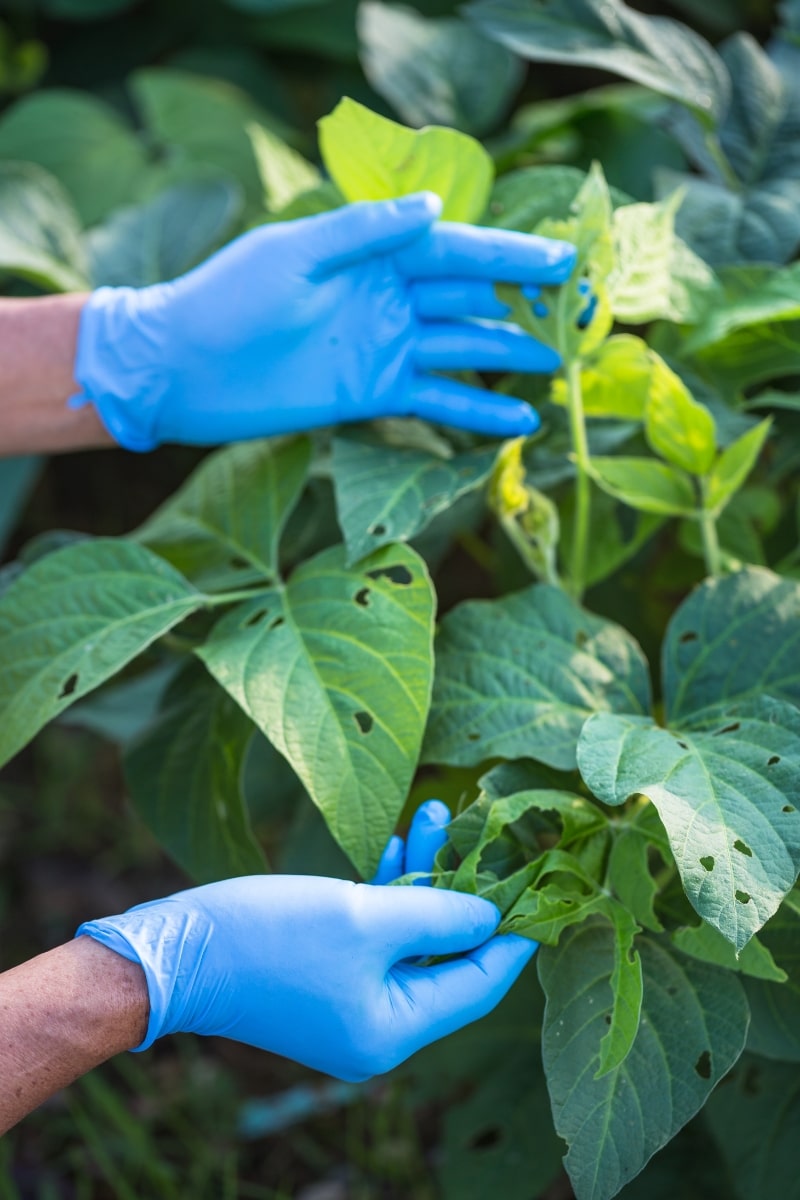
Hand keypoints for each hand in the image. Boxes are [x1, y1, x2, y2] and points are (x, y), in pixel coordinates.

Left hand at [71, 192, 575, 451]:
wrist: (183, 369)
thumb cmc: (227, 299)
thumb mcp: (294, 253)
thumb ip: (364, 232)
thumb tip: (433, 207)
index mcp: (373, 255)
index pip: (457, 251)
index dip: (510, 258)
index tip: (564, 259)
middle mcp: (389, 299)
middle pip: (472, 299)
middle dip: (526, 304)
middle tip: (584, 313)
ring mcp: (386, 348)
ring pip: (464, 349)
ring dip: (511, 355)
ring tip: (563, 364)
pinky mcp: (374, 394)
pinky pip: (437, 400)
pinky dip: (476, 411)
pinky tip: (519, 420)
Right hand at [76, 801, 534, 1080]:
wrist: (174, 949)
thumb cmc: (272, 935)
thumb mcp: (368, 916)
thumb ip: (441, 911)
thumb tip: (494, 913)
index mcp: (395, 1030)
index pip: (478, 982)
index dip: (513, 931)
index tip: (545, 884)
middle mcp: (377, 1026)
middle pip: (446, 953)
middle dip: (463, 886)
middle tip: (485, 829)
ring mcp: (348, 1000)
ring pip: (410, 934)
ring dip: (424, 874)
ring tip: (438, 811)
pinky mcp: (323, 972)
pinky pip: (375, 932)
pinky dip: (389, 889)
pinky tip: (401, 843)